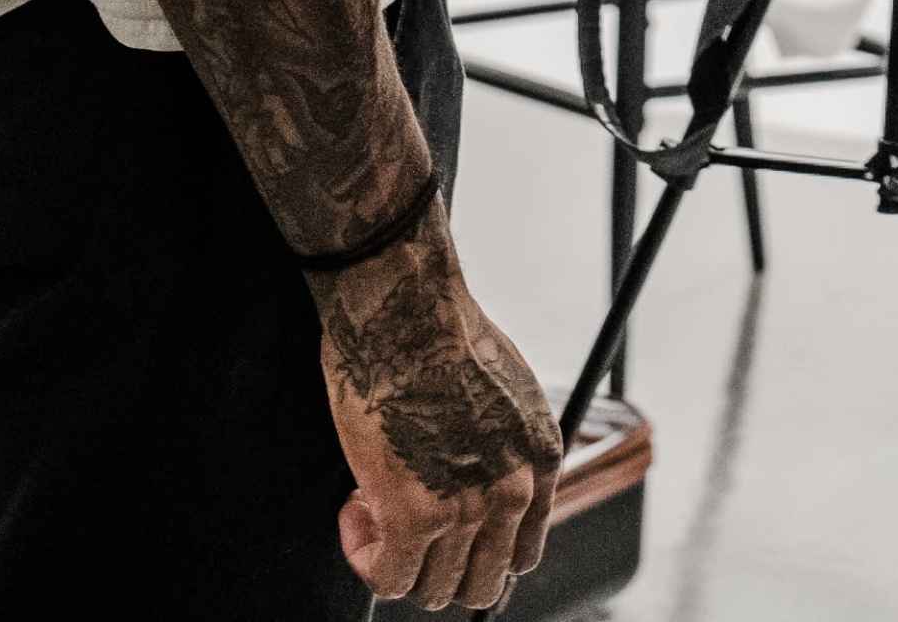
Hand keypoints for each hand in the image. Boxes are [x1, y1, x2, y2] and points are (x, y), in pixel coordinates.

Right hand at [313, 212, 561, 609]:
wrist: (408, 309)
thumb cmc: (441, 334)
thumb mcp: (505, 393)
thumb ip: (500, 447)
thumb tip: (470, 481)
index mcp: (543, 462)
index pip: (519, 553)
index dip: (470, 547)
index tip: (436, 519)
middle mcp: (515, 493)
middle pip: (481, 585)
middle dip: (435, 563)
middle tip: (399, 517)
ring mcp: (468, 510)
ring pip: (431, 589)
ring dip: (395, 556)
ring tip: (372, 500)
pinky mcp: (416, 516)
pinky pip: (388, 576)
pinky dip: (364, 555)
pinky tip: (354, 505)